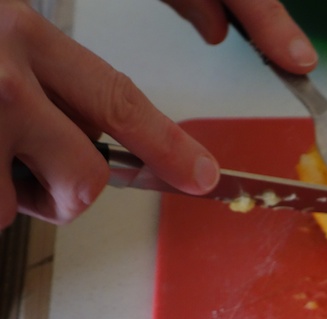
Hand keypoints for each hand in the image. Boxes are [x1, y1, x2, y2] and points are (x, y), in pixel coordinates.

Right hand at [0, 0, 316, 225]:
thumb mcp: (13, 20)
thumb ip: (97, 45)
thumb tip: (219, 26)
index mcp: (26, 34)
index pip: (119, 97)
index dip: (168, 146)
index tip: (207, 178)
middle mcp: (2, 78)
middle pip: (89, 174)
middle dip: (77, 189)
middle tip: (40, 174)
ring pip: (44, 203)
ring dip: (25, 196)